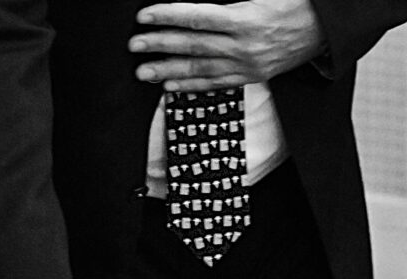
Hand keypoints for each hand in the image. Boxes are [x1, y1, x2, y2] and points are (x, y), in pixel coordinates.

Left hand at [129, 0, 325, 90]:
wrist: (328, 26)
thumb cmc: (294, 3)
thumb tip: (195, 4)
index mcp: (245, 18)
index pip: (197, 16)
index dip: (168, 16)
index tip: (145, 16)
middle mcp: (243, 45)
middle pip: (193, 45)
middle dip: (160, 44)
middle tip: (134, 45)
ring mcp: (246, 64)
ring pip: (200, 69)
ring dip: (167, 71)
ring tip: (143, 72)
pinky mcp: (251, 76)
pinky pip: (215, 83)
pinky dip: (190, 85)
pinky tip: (169, 86)